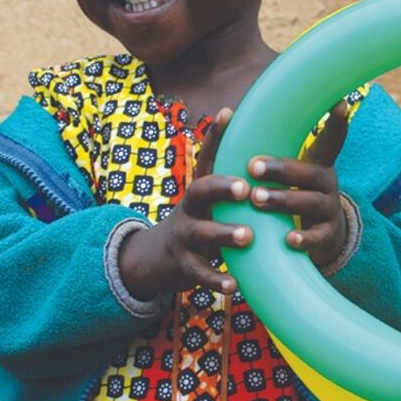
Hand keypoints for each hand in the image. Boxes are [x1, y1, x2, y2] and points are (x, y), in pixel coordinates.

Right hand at [118, 108, 252, 299]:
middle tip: (244, 187)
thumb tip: (240, 126)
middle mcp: (189, 209)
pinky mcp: (183, 266)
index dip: (216, 136)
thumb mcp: (205, 198)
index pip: (206, 157)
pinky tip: (234, 286)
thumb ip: (225, 174)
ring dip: (224, 234)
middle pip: (200, 192)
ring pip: (201, 234)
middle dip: (221, 188)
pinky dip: (217, 280)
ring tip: (247, 236)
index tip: (229, 114)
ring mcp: (183, 237)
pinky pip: (200, 273)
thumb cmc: (194, 221)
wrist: (153, 258)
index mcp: (199, 190)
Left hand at [247, 100, 349, 268]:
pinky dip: (303, 238)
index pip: (328, 142)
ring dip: (282, 199)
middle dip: (280, 169)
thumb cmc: (294, 196)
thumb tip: (234, 118)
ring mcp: (328, 210)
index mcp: (316, 165)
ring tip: (256, 198)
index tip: (340, 104)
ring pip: (309, 202)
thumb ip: (274, 155)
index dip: (336, 124)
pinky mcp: (327, 236)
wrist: (320, 238)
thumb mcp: (292, 176)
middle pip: (308, 173)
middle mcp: (326, 184)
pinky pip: (317, 236)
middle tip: (253, 166)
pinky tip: (288, 239)